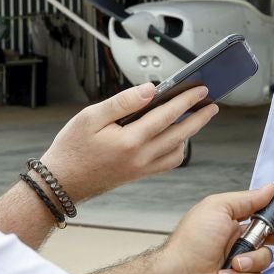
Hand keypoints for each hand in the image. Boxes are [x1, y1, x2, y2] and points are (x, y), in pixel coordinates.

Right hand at [39, 83, 217, 201]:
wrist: (60, 183)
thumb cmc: (71, 149)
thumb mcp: (91, 117)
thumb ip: (123, 101)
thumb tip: (150, 89)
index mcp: (130, 141)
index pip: (167, 115)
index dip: (187, 100)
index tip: (201, 89)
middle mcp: (140, 158)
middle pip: (180, 134)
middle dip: (199, 117)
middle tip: (212, 104)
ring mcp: (141, 169)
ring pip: (177, 151)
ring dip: (190, 134)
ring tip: (196, 118)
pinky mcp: (138, 175)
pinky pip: (167, 163)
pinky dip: (177, 150)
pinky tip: (176, 139)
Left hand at [154, 185, 273, 273]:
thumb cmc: (192, 241)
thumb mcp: (218, 208)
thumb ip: (247, 199)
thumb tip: (269, 189)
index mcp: (233, 224)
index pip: (263, 216)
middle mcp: (238, 244)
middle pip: (272, 238)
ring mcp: (240, 266)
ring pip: (265, 260)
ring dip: (250, 260)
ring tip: (231, 263)